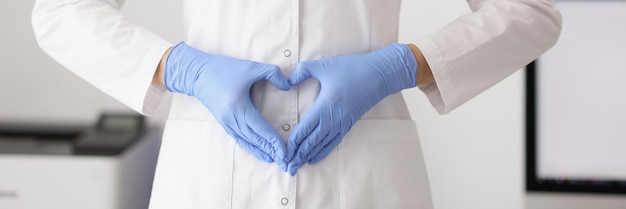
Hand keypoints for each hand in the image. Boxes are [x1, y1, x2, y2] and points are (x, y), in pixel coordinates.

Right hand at [165, 42, 289, 165]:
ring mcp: (226, 122)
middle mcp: (231, 118)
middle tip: (285, 159)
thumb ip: (272, 73)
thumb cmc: (224, 69)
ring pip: (246, 141)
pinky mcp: (223, 122)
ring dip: (260, 151)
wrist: (197, 74)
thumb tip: (287, 86)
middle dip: (270, 149)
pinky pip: (238, 138)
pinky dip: (250, 146)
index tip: (284, 150)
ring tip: (274, 159)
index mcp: (238, 106)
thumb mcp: (251, 67)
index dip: (273, 140)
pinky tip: (258, 151)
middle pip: (254, 138)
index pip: (259, 128)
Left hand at [285, 44, 417, 174]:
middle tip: (285, 167)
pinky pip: (333, 142)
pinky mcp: (348, 124)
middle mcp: (333, 119)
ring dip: (307, 156)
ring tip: (295, 166)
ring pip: (321, 145)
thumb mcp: (324, 65)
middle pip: (311, 142)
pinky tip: (313, 158)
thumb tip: (287, 81)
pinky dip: (322, 152)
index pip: (305, 130)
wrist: (379, 75)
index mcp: (325, 106)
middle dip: (297, 155)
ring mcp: (342, 124)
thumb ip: (303, 71)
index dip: (293, 143)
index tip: (282, 153)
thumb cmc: (352, 68)